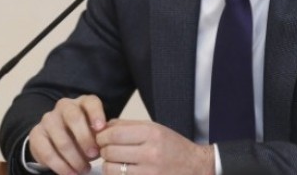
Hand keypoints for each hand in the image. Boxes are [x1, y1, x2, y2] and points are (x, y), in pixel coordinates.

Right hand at [28, 95, 106, 174]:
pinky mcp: (36, 134)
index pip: (90, 103)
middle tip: (94, 155)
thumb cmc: (84, 135)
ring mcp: (48, 119)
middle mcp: (64, 106)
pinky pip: (48, 153)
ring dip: (74, 158)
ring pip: (61, 139)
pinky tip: (70, 173)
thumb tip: (104, 145)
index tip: (102, 128)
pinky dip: (61, 166)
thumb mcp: (95, 132)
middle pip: (74, 118)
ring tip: (84, 169)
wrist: (57, 141)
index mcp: (82, 102)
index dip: (96, 114)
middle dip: (85, 138)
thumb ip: (100, 135)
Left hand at [96, 119, 213, 174]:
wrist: (195, 167)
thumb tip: (103, 126)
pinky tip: (123, 171)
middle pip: (109, 151)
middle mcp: (150, 153)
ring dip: (108, 165)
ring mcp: (148, 172)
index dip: (101, 136)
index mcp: (152, 133)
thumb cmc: (173, 147)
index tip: (101, 137)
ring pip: (110, 169)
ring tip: (115, 161)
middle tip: (106, 149)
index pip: (113, 134)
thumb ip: (128, 125)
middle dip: (103, 150)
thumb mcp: (155, 129)